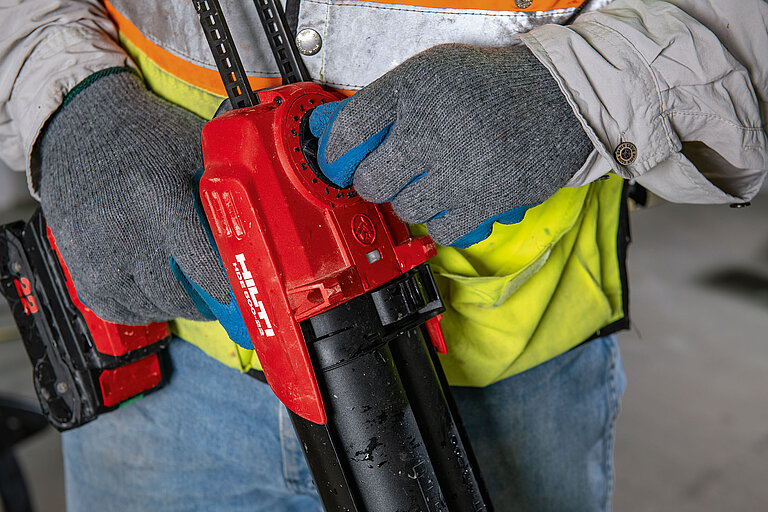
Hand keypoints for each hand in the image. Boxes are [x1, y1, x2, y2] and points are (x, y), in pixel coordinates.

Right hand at [38, 70, 232, 326]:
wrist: (80, 127)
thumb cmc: (148, 139)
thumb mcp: (196, 153)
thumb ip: (228, 192)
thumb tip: (266, 233)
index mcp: (161, 200)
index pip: (206, 269)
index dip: (231, 288)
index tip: (246, 291)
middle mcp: (126, 233)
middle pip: (180, 297)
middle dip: (207, 301)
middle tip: (220, 289)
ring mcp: (97, 256)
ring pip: (152, 308)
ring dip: (176, 304)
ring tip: (187, 282)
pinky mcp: (79, 268)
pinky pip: (119, 311)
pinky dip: (142, 306)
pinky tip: (152, 285)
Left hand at [309, 44, 592, 247]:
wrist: (559, 100)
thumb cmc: (494, 86)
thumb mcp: (431, 71)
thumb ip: (386, 99)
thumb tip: (337, 126)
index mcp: (413, 91)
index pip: (349, 131)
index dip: (338, 152)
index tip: (342, 160)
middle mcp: (431, 131)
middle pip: (371, 181)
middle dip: (377, 179)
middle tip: (392, 171)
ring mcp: (457, 171)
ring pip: (404, 208)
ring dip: (413, 199)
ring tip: (433, 180)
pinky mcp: (483, 202)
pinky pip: (440, 231)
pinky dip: (442, 220)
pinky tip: (452, 199)